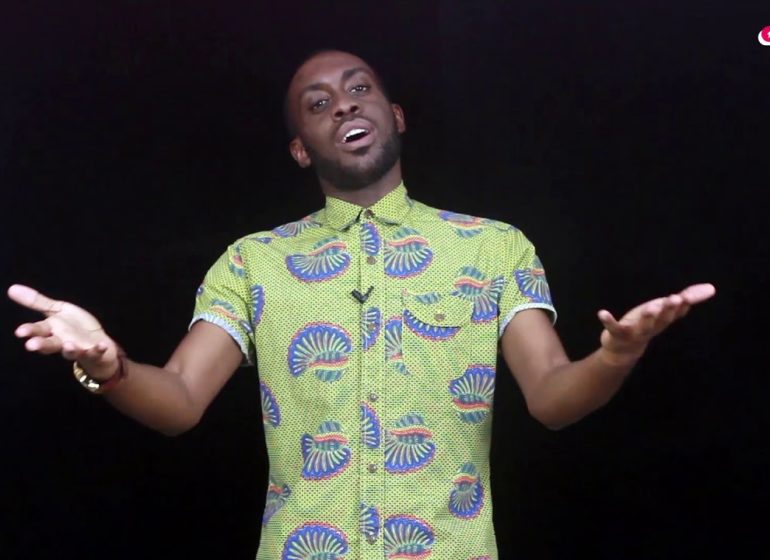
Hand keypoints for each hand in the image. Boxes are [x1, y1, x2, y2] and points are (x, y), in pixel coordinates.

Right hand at [8, 284, 119, 378]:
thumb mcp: (56, 311)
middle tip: (31, 346)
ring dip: (70, 349)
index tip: (20, 332)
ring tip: (68, 345)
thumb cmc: (73, 327)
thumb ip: (36, 302)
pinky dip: (98, 349)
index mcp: (52, 330)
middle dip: (41, 345)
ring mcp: (78, 348)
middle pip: (50, 344)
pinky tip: (102, 345)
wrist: (95, 343)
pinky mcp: (95, 352)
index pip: (38, 330)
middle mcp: (62, 341)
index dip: (29, 331)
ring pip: (72, 351)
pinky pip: (97, 352)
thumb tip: (11, 288)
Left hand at [597, 283, 715, 367]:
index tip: (685, 297)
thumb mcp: (665, 309)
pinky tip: (602, 313)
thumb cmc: (646, 324)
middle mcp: (652, 326)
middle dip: (668, 310)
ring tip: (649, 307)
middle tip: (673, 299)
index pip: (675, 312)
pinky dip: (608, 321)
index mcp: (663, 319)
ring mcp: (635, 332)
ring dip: (647, 317)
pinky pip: (613, 328)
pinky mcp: (617, 334)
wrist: (624, 349)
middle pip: (662, 319)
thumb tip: (711, 288)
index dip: (680, 305)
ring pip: (643, 326)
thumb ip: (687, 298)